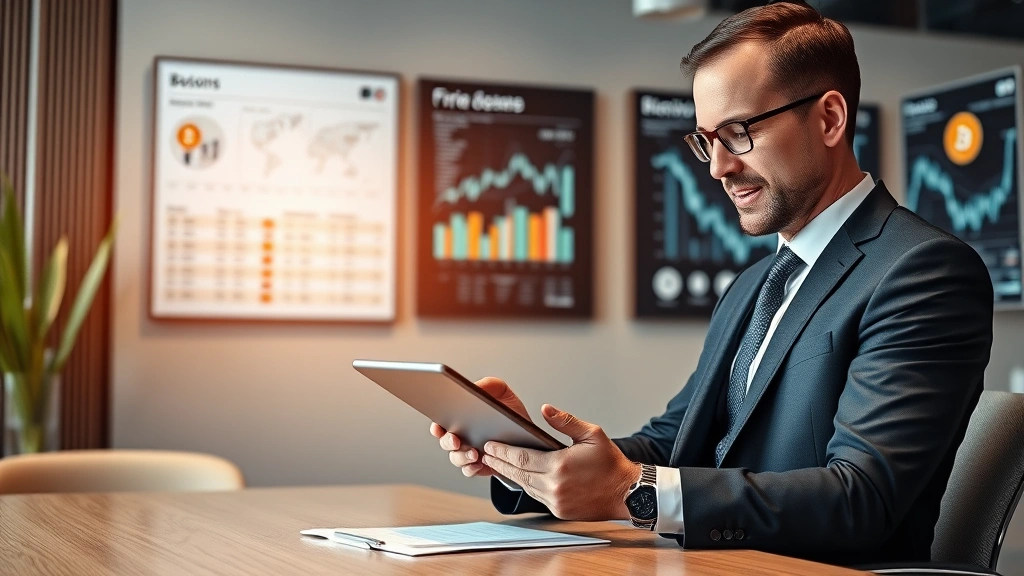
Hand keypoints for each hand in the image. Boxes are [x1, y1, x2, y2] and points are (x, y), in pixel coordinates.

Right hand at [429, 377, 530, 477]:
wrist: (529, 434)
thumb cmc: (511, 412)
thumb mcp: (502, 392)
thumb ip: (488, 385)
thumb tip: (475, 388)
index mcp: (462, 419)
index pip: (441, 423)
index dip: (436, 426)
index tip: (438, 427)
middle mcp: (462, 437)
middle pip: (445, 442)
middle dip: (448, 442)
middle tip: (456, 440)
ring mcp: (470, 452)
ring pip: (456, 458)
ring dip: (462, 456)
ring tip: (474, 453)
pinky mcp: (481, 466)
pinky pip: (469, 470)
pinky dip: (472, 468)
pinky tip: (479, 463)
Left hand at [481, 404, 639, 521]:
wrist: (627, 493)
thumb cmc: (611, 463)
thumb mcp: (592, 434)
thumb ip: (565, 422)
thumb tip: (545, 409)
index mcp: (559, 466)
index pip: (521, 458)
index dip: (503, 452)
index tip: (490, 445)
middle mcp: (554, 486)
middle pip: (517, 473)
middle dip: (499, 463)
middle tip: (485, 454)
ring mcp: (555, 501)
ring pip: (524, 486)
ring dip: (509, 475)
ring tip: (496, 464)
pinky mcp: (559, 511)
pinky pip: (535, 496)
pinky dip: (524, 485)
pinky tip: (518, 477)